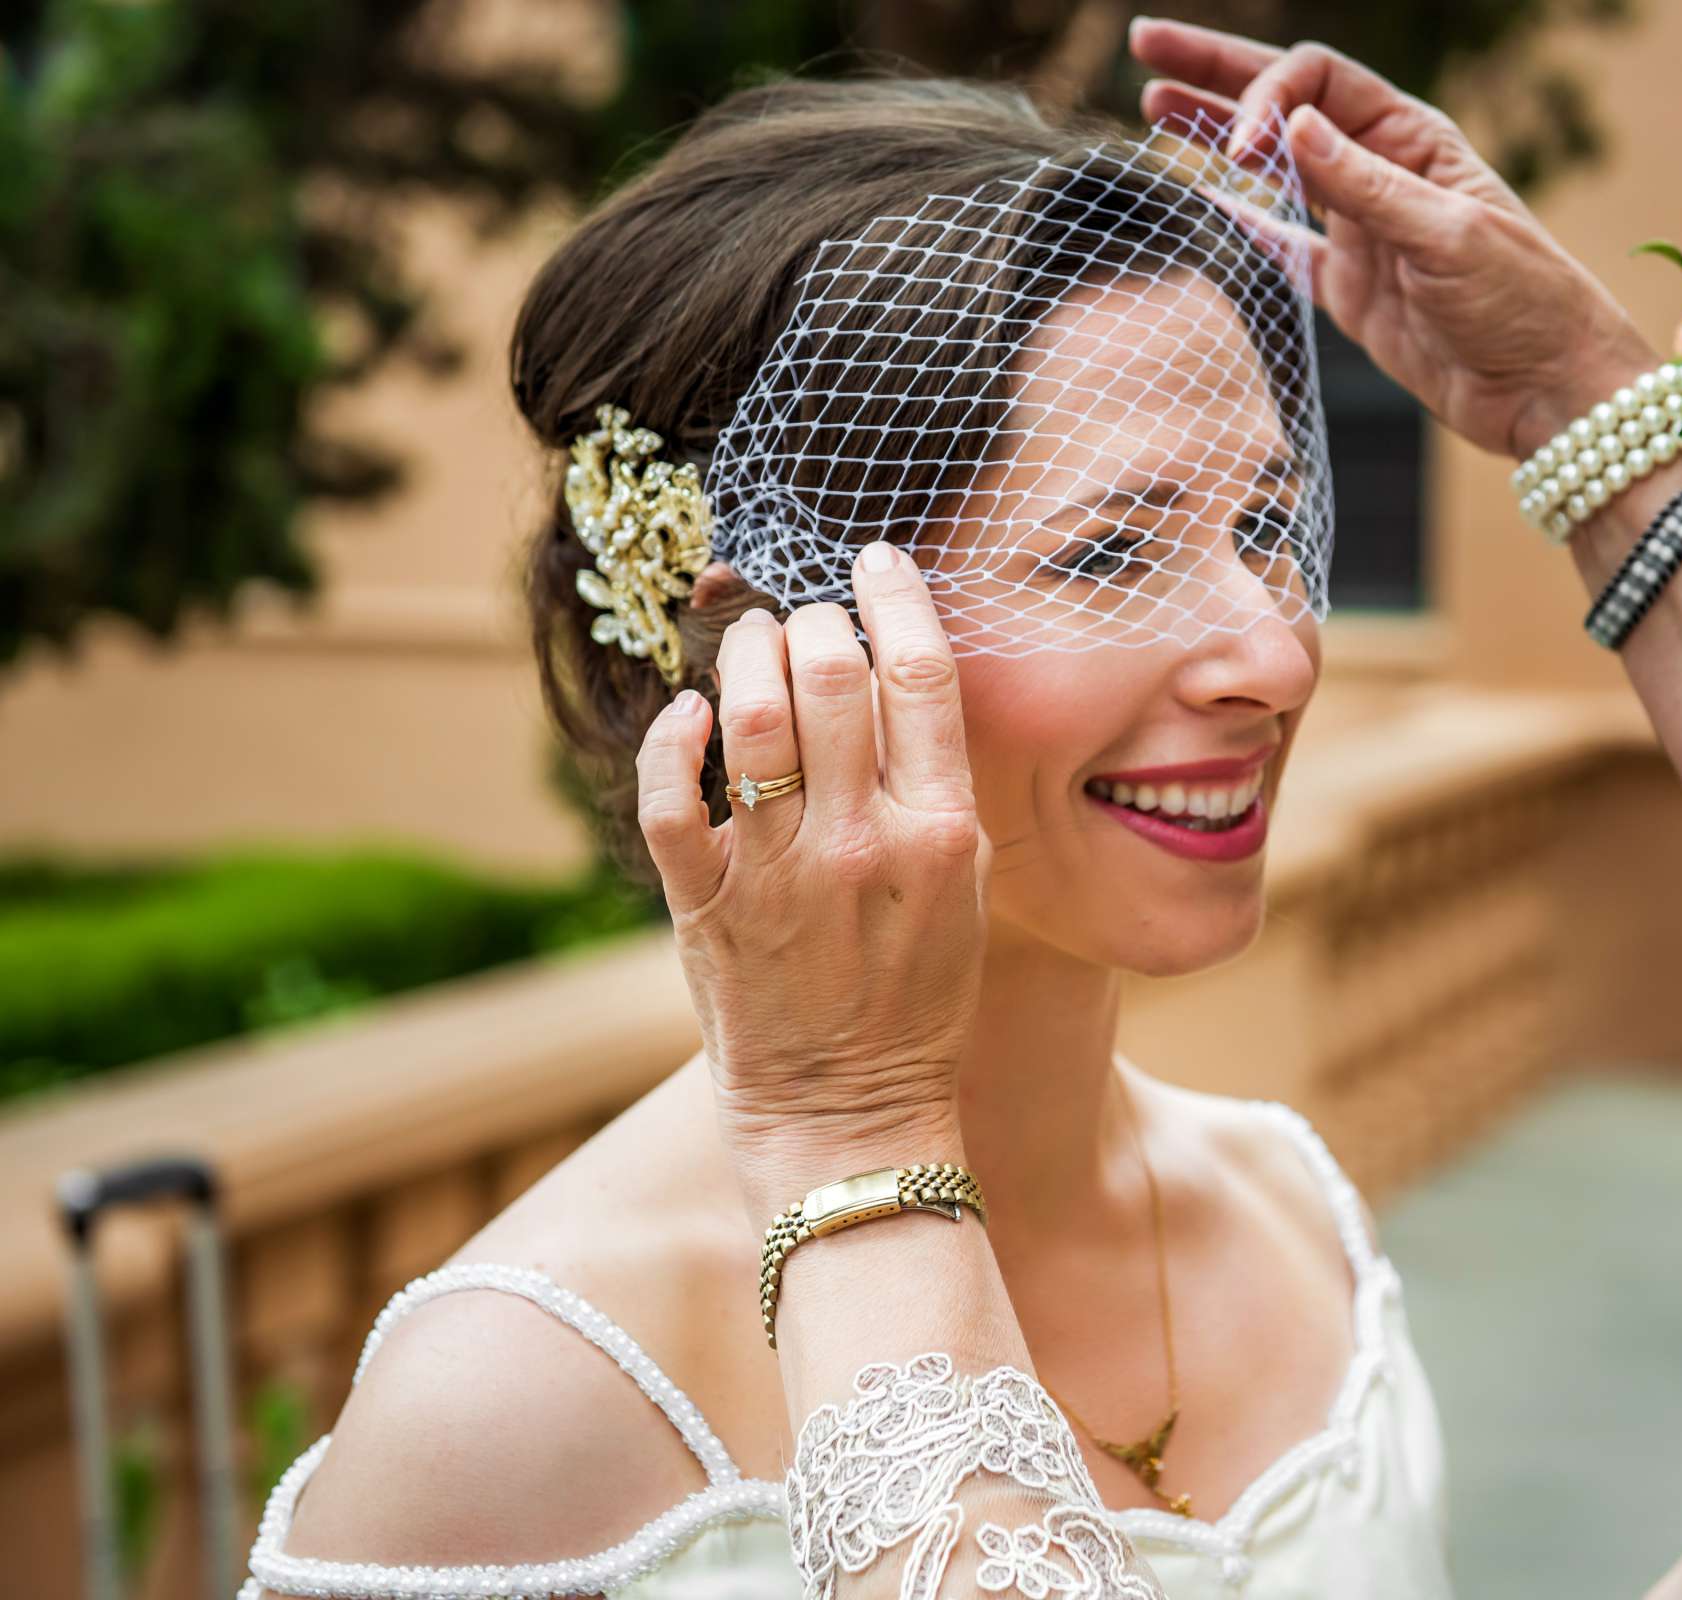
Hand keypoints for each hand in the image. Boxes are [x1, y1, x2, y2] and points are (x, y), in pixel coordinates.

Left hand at [634, 543, 988, 1202]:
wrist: (852, 1109)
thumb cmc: (917, 993)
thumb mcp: (969, 886)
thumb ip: (937, 782)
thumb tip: (901, 670)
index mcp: (942, 832)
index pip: (923, 674)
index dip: (895, 594)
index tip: (876, 556)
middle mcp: (863, 843)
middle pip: (834, 672)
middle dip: (815, 618)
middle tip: (809, 617)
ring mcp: (779, 874)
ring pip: (751, 711)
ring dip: (744, 651)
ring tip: (749, 640)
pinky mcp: (707, 906)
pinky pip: (670, 794)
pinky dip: (670, 736)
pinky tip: (687, 716)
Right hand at [1130, 18, 1656, 458]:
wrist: (1548, 390)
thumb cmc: (1523, 302)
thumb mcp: (1448, 235)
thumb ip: (1366, 186)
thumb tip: (1290, 127)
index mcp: (1411, 139)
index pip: (1318, 81)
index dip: (1266, 97)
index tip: (1240, 149)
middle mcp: (1380, 172)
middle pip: (1285, 104)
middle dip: (1217, 74)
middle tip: (1147, 43)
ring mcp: (1362, 229)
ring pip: (1275, 168)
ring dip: (1219, 137)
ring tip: (1156, 107)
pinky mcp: (1351, 289)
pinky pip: (1287, 245)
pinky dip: (1247, 224)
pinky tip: (1209, 200)